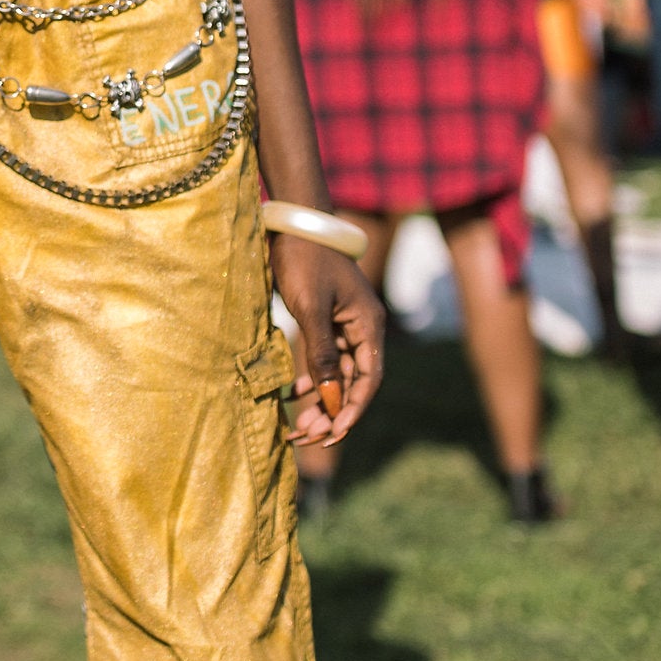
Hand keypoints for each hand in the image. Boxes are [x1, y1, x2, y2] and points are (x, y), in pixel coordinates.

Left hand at [271, 233, 383, 444]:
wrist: (294, 223)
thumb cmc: (304, 260)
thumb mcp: (311, 308)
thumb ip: (320, 354)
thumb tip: (330, 399)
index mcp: (368, 326)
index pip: (368, 381)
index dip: (352, 411)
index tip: (332, 435)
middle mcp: (362, 329)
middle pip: (352, 382)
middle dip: (332, 412)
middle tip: (306, 437)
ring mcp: (345, 325)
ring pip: (336, 375)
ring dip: (320, 400)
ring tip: (298, 426)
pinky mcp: (327, 321)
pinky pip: (324, 360)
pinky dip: (310, 378)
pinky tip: (292, 393)